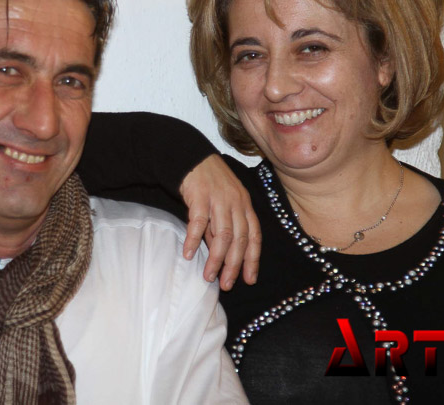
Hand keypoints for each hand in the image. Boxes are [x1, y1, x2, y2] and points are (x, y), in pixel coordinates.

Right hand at [179, 154, 260, 289]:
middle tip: (226, 285)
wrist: (192, 157)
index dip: (253, 259)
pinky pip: (199, 222)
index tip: (250, 279)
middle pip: (239, 239)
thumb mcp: (223, 204)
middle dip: (234, 265)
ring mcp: (219, 199)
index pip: (254, 236)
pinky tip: (189, 254)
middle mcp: (236, 203)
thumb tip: (220, 255)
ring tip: (208, 276)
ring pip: (222, 235)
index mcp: (245, 205)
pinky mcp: (200, 195)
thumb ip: (222, 227)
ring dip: (216, 258)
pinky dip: (194, 239)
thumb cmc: (208, 183)